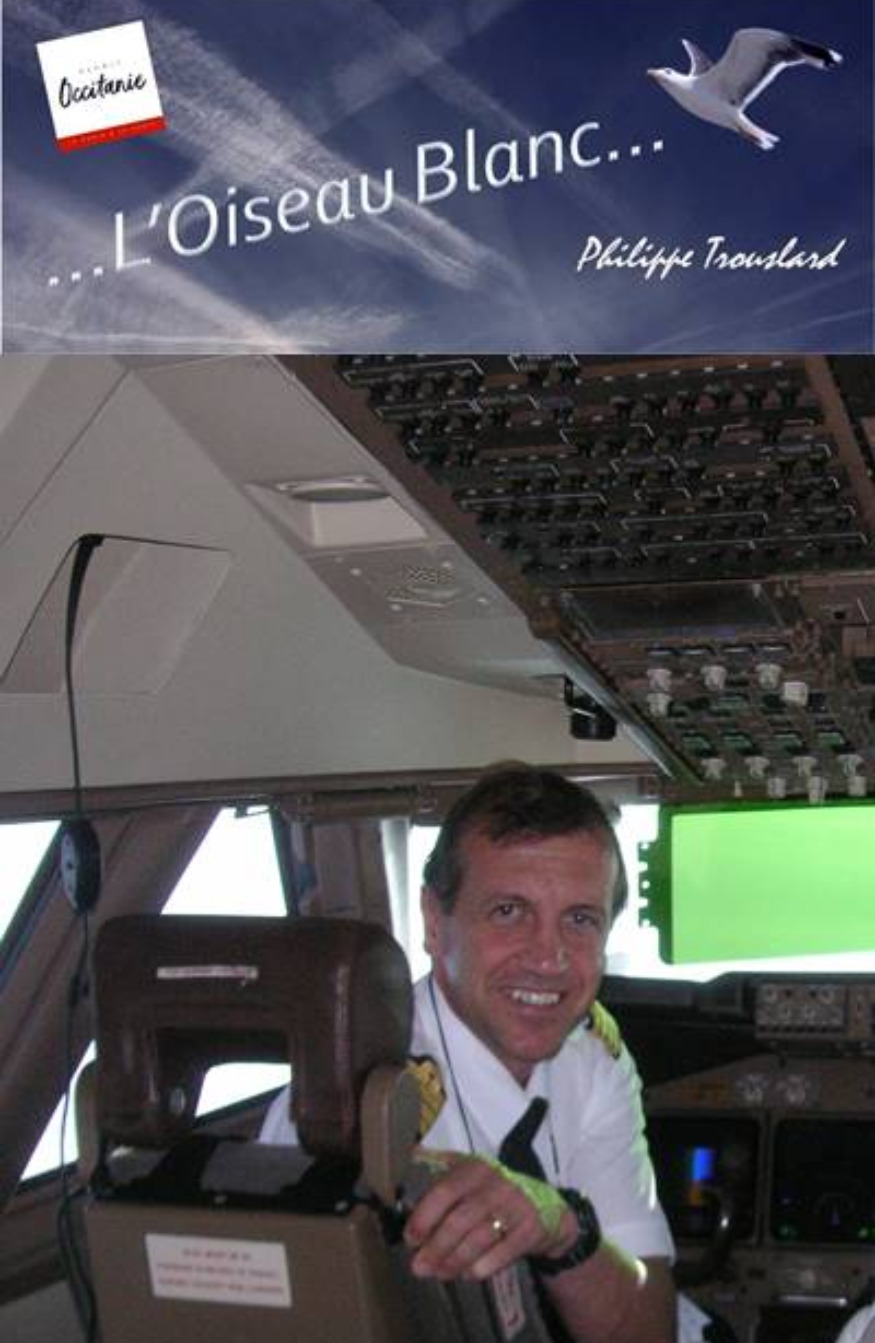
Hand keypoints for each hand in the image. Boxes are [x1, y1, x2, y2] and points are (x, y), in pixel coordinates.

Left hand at [404, 1152, 576, 1282]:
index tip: (410, 1239)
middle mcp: (496, 1184)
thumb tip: (410, 1199)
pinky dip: (480, 1268)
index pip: (444, 1191)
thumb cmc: (495, 1196)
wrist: (545, 1207)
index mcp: (474, 1168)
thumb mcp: (470, 1179)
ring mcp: (515, 1206)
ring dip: (454, 1261)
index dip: (424, 1217)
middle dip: (435, 1248)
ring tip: (439, 1273)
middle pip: (459, 1220)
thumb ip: (441, 1184)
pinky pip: (501, 1254)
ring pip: (478, 1239)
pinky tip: (467, 1274)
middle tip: (419, 1267)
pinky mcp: (530, 1229)